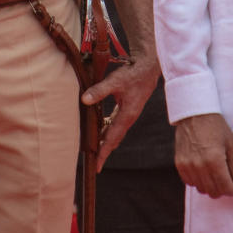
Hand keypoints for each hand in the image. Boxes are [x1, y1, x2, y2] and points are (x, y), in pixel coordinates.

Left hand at [80, 51, 160, 170]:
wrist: (148, 67)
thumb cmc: (133, 73)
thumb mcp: (115, 81)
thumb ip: (99, 90)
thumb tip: (84, 100)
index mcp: (127, 115)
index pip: (112, 139)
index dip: (103, 152)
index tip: (97, 166)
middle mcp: (128, 118)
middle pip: (114, 139)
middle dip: (104, 151)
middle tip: (93, 163)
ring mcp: (128, 114)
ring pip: (115, 131)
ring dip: (105, 140)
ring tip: (94, 149)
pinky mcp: (127, 108)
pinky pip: (116, 123)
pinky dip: (107, 129)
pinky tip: (100, 128)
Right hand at [174, 113, 232, 197]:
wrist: (194, 114)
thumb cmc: (216, 127)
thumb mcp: (231, 144)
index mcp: (215, 160)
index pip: (226, 188)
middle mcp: (199, 165)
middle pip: (214, 192)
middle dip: (223, 189)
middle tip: (226, 180)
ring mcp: (187, 165)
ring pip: (201, 189)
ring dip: (210, 186)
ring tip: (214, 174)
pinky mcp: (179, 163)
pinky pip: (189, 182)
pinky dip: (198, 181)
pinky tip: (202, 171)